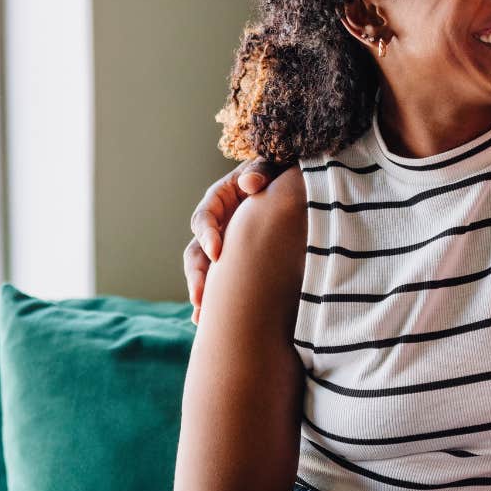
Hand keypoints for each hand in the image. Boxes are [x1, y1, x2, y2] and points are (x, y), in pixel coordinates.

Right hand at [184, 159, 287, 310]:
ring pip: (203, 273)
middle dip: (197, 276)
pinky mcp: (234, 263)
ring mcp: (224, 247)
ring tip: (202, 318)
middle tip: (200, 298)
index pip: (204, 218)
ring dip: (201, 294)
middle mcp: (216, 227)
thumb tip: (250, 183)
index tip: (217, 252)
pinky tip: (210, 325)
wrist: (294, 189)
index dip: (207, 235)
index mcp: (219, 201)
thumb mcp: (272, 165)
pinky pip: (220, 285)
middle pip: (196, 253)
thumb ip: (261, 171)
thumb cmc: (280, 174)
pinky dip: (215, 303)